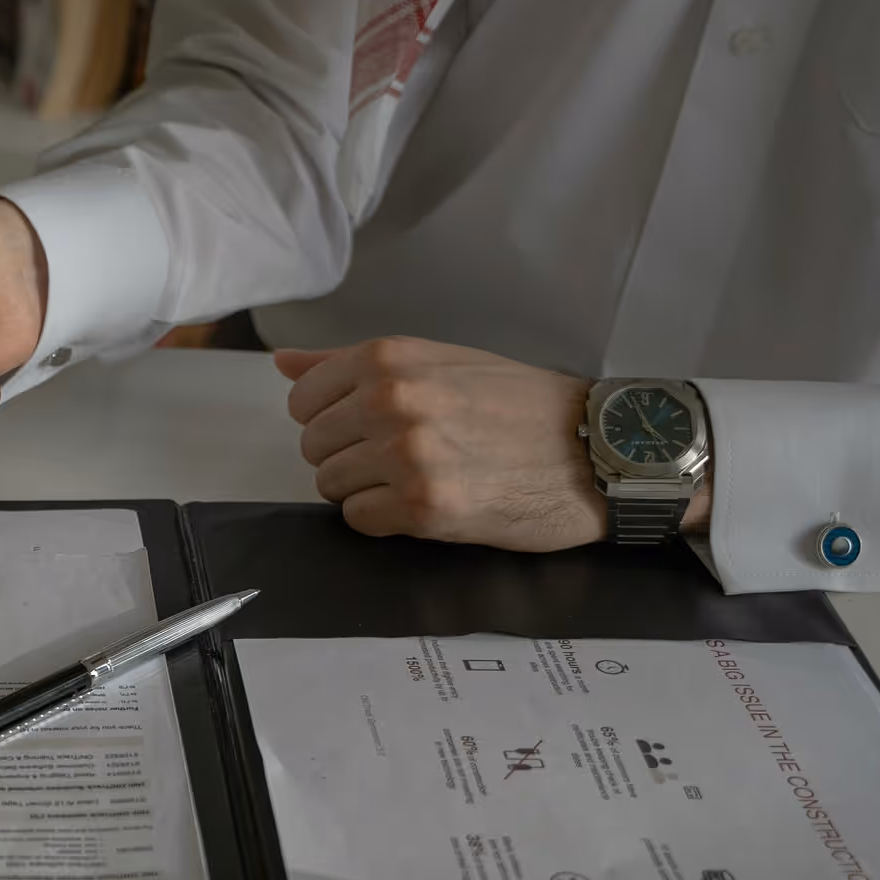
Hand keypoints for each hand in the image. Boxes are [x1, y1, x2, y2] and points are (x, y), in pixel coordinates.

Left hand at [277, 337, 708, 549]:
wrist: (596, 450)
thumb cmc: (522, 405)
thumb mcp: (439, 362)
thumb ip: (353, 364)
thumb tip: (284, 364)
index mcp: (390, 359)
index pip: (304, 400)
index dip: (332, 420)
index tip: (371, 427)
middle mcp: (391, 401)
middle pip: (314, 446)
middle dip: (350, 457)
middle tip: (405, 457)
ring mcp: (405, 455)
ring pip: (332, 486)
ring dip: (368, 491)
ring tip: (421, 479)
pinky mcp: (423, 507)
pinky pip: (359, 521)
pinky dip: (385, 521)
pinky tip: (428, 505)